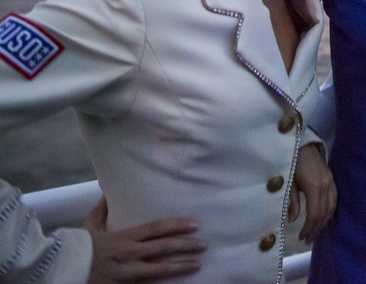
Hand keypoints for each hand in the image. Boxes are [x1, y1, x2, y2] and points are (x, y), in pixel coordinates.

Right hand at [85, 196, 204, 282]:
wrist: (60, 270)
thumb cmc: (77, 249)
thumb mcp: (90, 227)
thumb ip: (101, 211)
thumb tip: (105, 192)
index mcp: (123, 237)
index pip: (156, 228)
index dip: (176, 225)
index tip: (193, 224)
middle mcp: (128, 253)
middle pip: (163, 247)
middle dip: (185, 245)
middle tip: (204, 244)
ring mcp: (126, 272)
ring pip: (159, 269)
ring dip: (181, 266)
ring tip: (198, 263)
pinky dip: (162, 283)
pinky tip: (177, 283)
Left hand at [288, 142, 335, 242]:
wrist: (303, 143)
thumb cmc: (292, 161)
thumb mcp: (289, 182)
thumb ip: (292, 201)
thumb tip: (293, 220)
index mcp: (314, 187)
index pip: (315, 213)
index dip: (309, 228)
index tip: (302, 237)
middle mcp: (326, 186)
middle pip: (324, 213)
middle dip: (316, 228)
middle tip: (307, 240)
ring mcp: (331, 182)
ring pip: (332, 207)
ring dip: (324, 222)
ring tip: (315, 232)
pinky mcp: (332, 179)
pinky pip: (335, 199)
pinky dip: (330, 211)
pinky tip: (325, 218)